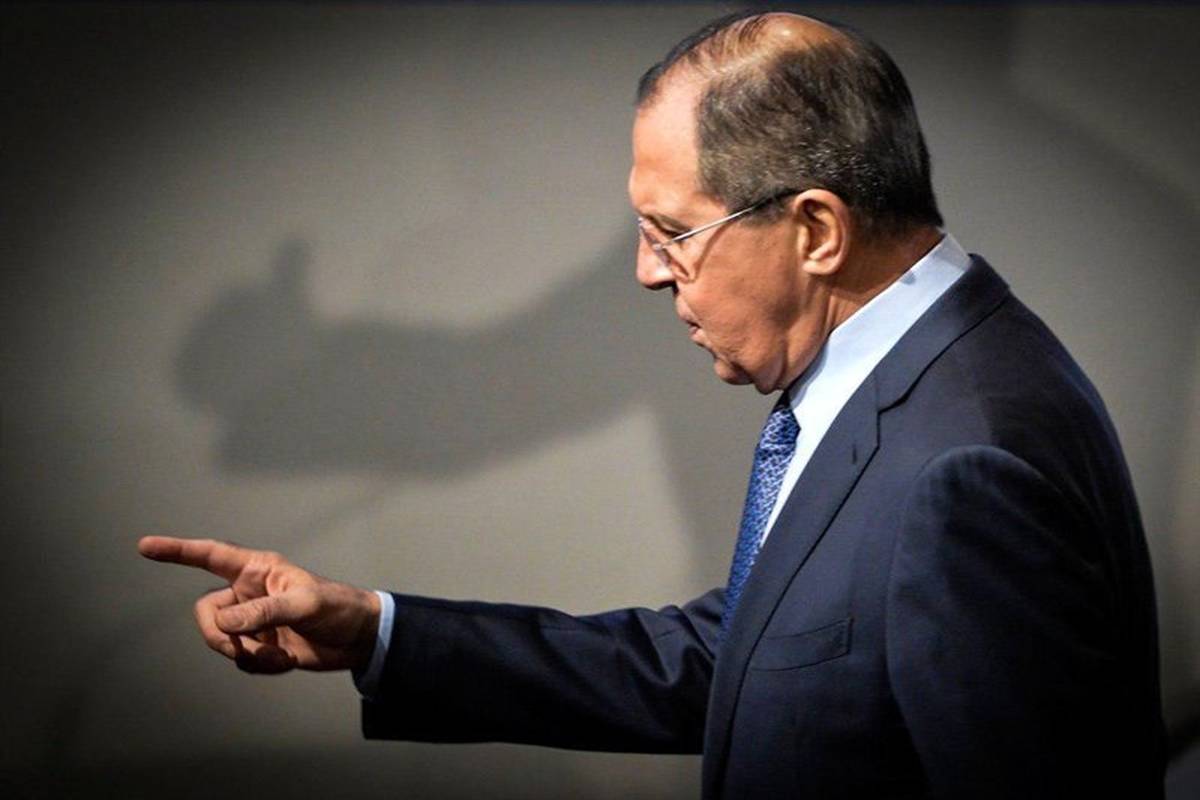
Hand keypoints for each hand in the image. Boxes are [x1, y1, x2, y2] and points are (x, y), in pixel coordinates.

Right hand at [138, 536, 380, 673]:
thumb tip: (225, 624)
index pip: (210, 556)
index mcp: (257, 570)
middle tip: (242, 649)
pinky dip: (260, 666)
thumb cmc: (338, 608)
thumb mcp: (305, 605)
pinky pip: (241, 661)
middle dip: (219, 636)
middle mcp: (249, 593)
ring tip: (279, 655)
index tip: (145, 547)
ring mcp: (252, 621)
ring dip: (247, 655)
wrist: (358, 639)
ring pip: (221, 641)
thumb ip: (264, 612)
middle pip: (206, 614)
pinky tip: (286, 660)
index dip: (177, 551)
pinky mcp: (259, 645)